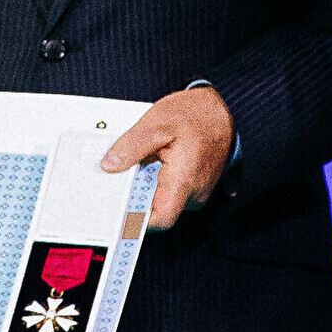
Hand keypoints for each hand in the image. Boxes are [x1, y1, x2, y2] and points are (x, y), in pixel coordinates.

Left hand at [102, 86, 234, 229]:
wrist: (221, 110)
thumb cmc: (195, 115)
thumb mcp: (157, 123)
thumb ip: (131, 146)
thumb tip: (110, 165)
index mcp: (184, 180)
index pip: (161, 219)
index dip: (137, 221)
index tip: (117, 214)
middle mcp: (194, 192)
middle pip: (158, 211)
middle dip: (136, 199)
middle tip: (120, 180)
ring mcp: (197, 192)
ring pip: (164, 203)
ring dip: (146, 189)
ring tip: (141, 165)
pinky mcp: (195, 188)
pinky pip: (171, 194)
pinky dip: (157, 184)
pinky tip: (151, 165)